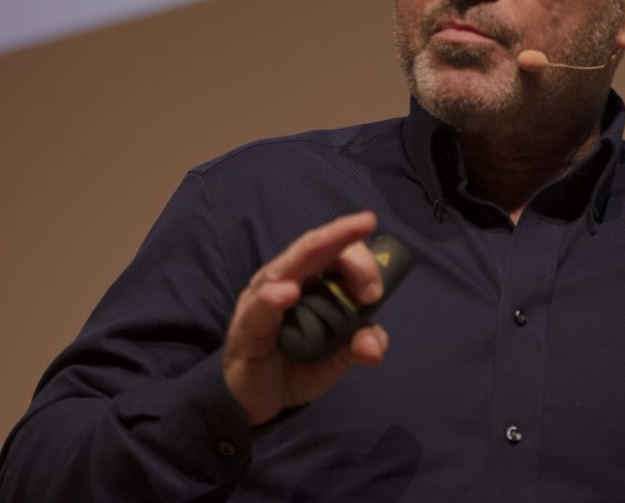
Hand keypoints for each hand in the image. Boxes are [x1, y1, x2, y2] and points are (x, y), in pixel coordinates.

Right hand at [221, 211, 389, 425]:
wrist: (256, 400)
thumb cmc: (295, 363)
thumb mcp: (338, 355)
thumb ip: (361, 343)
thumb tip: (375, 346)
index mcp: (308, 280)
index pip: (335, 253)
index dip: (361, 261)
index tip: (377, 292)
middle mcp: (284, 280)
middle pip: (313, 248)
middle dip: (342, 234)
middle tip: (368, 223)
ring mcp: (262, 300)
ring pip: (287, 267)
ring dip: (315, 251)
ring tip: (337, 239)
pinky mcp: (248, 327)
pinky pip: (259, 309)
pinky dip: (273, 298)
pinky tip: (288, 292)